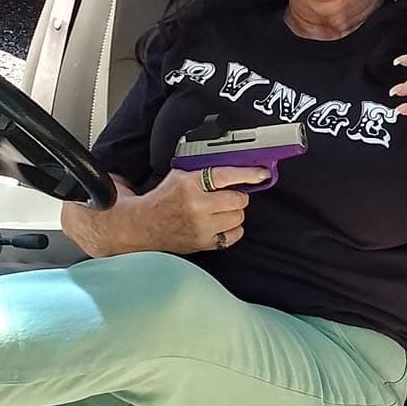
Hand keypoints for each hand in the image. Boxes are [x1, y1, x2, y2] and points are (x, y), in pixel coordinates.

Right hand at [135, 165, 270, 253]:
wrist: (144, 225)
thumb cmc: (164, 198)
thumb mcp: (180, 175)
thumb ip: (203, 169)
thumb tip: (233, 163)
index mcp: (190, 184)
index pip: (227, 176)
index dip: (248, 174)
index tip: (262, 173)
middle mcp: (197, 206)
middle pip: (238, 199)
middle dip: (237, 196)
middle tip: (228, 195)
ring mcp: (201, 227)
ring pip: (238, 217)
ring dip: (234, 212)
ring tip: (220, 210)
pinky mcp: (204, 243)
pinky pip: (233, 236)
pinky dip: (231, 229)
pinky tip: (220, 223)